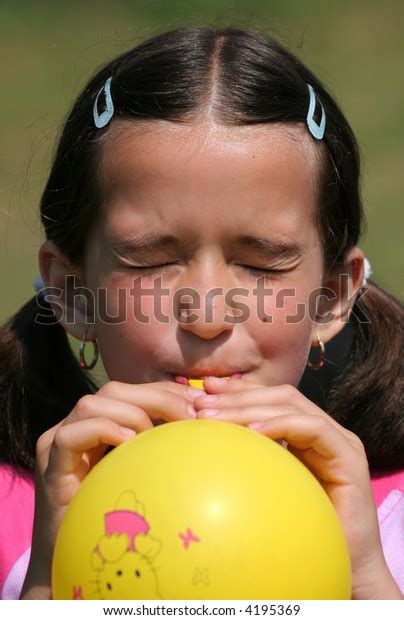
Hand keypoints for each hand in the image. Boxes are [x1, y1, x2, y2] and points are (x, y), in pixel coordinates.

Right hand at [20, 380, 198, 598]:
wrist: (75, 566)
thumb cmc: (118, 520)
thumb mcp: (146, 475)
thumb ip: (164, 448)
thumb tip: (204, 427)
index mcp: (100, 425)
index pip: (134, 392)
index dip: (167, 392)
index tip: (201, 403)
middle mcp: (77, 429)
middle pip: (115, 391)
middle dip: (157, 398)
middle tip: (190, 419)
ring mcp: (58, 446)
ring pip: (90, 405)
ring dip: (131, 415)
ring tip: (153, 438)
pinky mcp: (50, 469)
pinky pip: (68, 437)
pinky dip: (102, 431)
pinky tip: (128, 444)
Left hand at [193, 377, 401, 599]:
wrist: (343, 570)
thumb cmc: (298, 535)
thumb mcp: (263, 489)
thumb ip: (245, 462)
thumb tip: (202, 444)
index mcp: (304, 435)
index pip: (270, 400)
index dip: (237, 391)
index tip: (203, 390)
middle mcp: (323, 432)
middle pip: (279, 397)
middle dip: (237, 396)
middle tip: (200, 403)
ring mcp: (339, 441)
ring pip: (292, 406)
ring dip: (249, 407)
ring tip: (214, 416)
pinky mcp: (349, 457)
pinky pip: (313, 429)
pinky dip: (281, 424)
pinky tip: (253, 430)